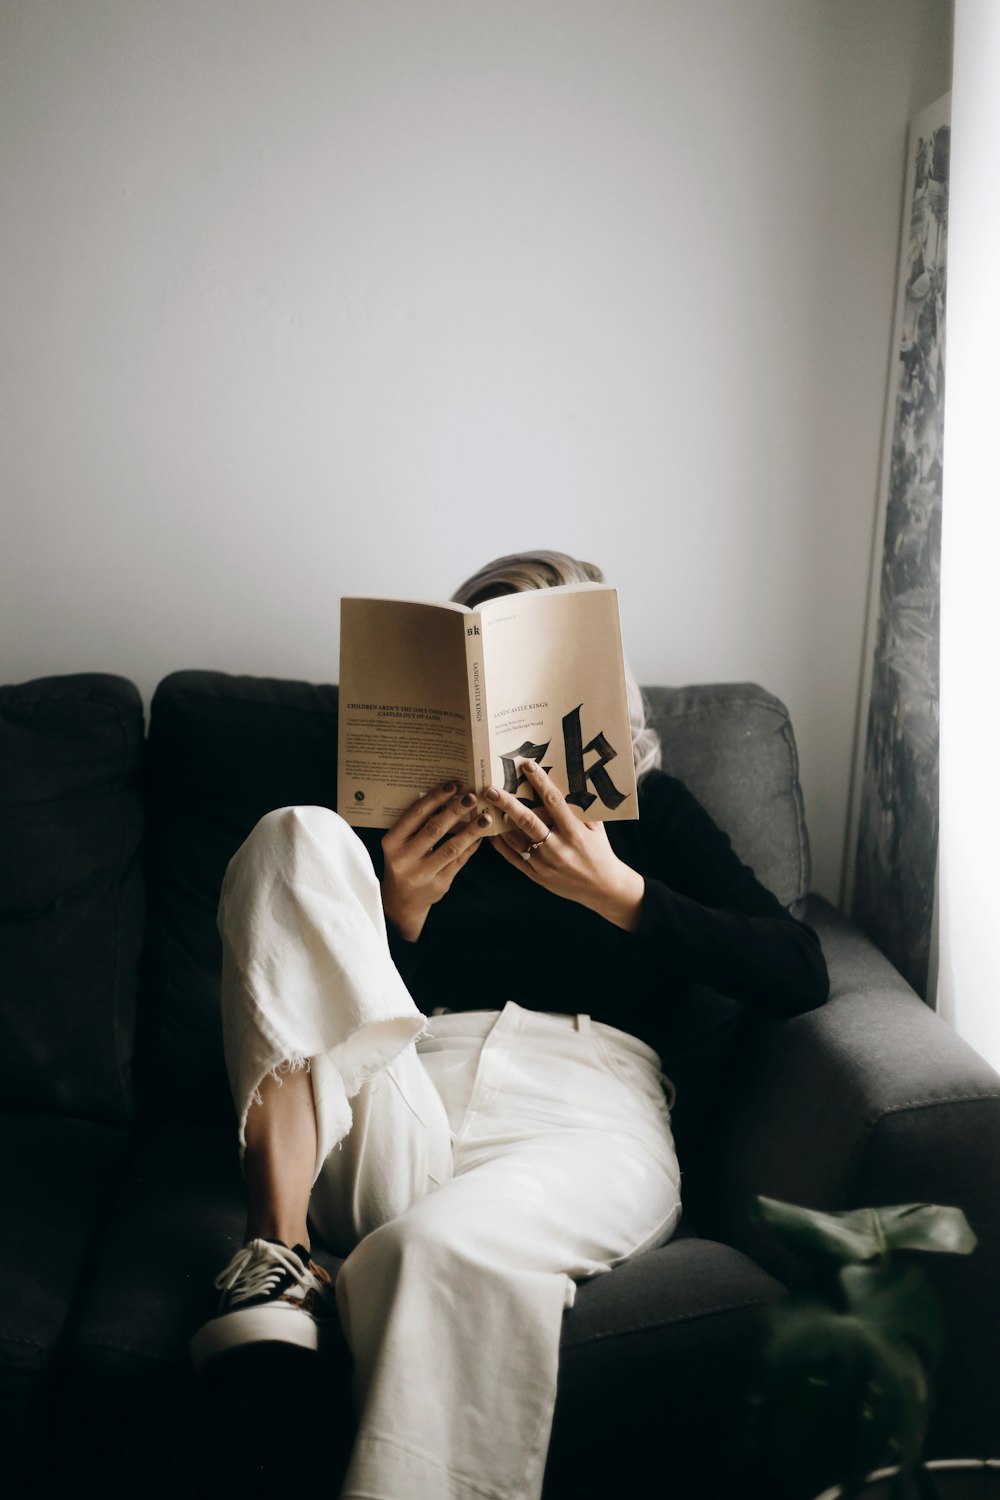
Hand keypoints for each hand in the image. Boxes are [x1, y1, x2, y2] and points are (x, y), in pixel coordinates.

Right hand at [381, 782, 490, 941]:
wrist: (401, 901)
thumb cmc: (402, 862)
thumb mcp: (399, 844)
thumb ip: (416, 825)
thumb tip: (447, 797)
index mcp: (391, 843)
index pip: (415, 815)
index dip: (436, 798)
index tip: (453, 785)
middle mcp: (404, 859)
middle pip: (434, 829)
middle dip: (456, 810)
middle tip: (472, 796)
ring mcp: (422, 874)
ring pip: (451, 847)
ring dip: (471, 830)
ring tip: (485, 817)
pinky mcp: (439, 885)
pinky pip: (459, 861)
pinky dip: (471, 846)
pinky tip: (481, 836)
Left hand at [485, 760, 644, 931]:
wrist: (602, 888)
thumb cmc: (600, 851)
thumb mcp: (596, 828)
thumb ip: (582, 808)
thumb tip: (568, 782)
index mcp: (575, 832)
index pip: (554, 802)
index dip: (540, 782)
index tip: (527, 766)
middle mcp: (558, 847)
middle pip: (527, 820)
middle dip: (507, 803)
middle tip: (490, 789)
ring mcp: (545, 863)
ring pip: (516, 840)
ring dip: (499, 823)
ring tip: (485, 807)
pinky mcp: (537, 875)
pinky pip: (513, 858)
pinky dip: (500, 844)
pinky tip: (491, 831)